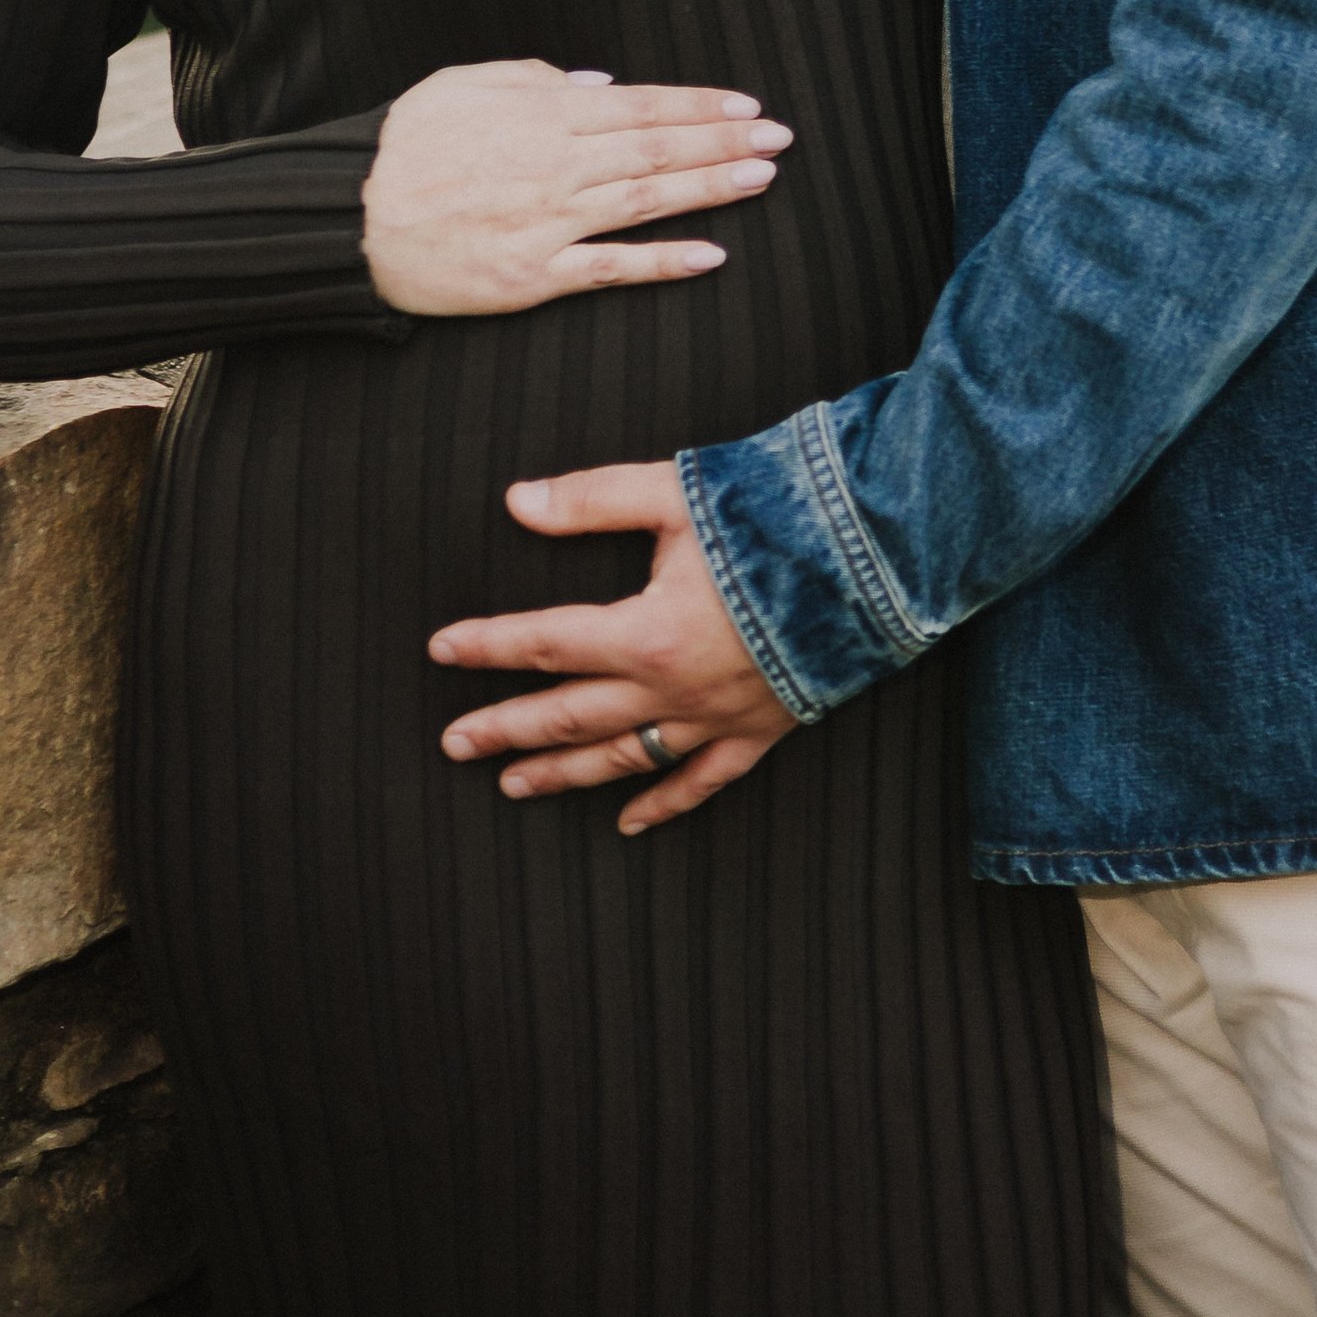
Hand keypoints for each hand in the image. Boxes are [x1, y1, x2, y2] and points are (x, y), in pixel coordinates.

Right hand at [362, 61, 789, 316]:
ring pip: (646, 202)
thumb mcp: (462, 84)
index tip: (746, 106)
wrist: (349, 218)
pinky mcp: (532, 277)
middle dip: (724, 142)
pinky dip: (663, 261)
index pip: (639, 105)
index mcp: (540, 114)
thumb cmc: (404, 145)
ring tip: (762, 179)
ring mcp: (546, 223)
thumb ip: (534, 80)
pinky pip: (609, 268)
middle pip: (656, 149)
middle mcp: (554, 165)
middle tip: (779, 138)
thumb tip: (600, 85)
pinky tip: (711, 255)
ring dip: (711, 189)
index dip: (698, 106)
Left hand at [430, 460, 796, 832]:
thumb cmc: (774, 517)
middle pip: (568, 716)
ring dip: (562, 774)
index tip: (442, 650)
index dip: (488, 646)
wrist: (874, 560)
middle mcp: (671, 690)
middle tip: (454, 742)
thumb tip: (518, 502)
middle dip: (505, 727)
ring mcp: (714, 719)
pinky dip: (662, 805)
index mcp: (644, 633)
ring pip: (621, 759)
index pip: (544, 643)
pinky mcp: (758, 731)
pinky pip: (700, 783)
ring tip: (512, 784)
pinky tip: (627, 823)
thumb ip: (593, 499)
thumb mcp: (674, 493)